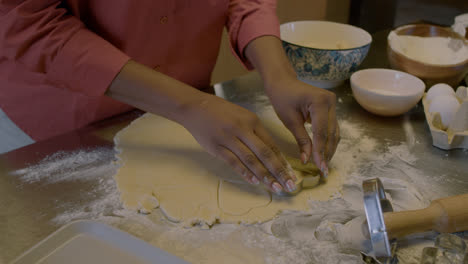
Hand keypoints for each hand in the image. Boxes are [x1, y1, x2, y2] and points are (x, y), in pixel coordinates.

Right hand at [179, 93, 296, 193]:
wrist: (195, 107)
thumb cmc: (221, 112)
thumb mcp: (242, 116)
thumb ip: (255, 132)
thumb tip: (269, 153)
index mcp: (252, 121)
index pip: (271, 144)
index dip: (282, 161)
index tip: (291, 173)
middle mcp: (243, 129)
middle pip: (265, 153)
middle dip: (279, 171)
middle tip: (289, 185)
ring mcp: (229, 138)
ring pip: (250, 160)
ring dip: (264, 175)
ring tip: (274, 187)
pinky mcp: (216, 146)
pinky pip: (233, 162)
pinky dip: (244, 173)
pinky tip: (254, 181)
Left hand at [265, 76, 339, 178]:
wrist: (283, 82)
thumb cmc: (282, 98)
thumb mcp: (290, 121)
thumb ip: (301, 140)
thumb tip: (307, 160)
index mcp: (320, 101)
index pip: (321, 132)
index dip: (320, 151)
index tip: (320, 167)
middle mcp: (330, 102)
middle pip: (330, 133)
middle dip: (326, 153)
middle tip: (324, 171)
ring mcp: (333, 104)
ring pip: (334, 132)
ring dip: (329, 149)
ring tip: (324, 165)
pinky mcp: (331, 108)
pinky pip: (331, 128)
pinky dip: (327, 141)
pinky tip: (324, 153)